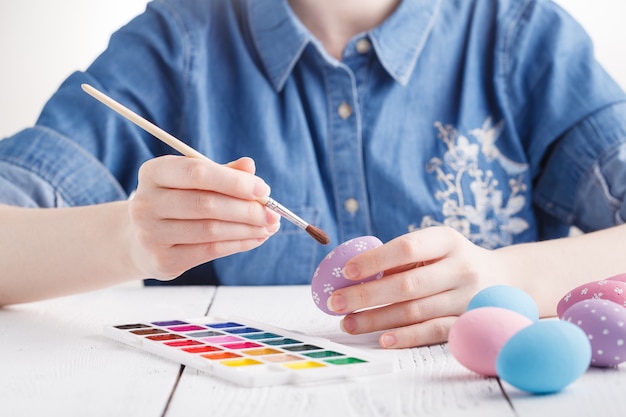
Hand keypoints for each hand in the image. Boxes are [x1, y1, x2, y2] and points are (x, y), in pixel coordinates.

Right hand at [126, 155, 280, 279]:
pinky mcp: (162, 260)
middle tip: (273, 212)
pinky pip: (210, 251)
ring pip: (211, 230)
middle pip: (206, 204)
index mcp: (153, 172)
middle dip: (247, 209)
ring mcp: (151, 234)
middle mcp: (146, 202)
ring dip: (247, 229)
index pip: (197, 172)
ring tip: (269, 226)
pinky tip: (255, 238)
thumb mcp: (194, 181)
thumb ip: (222, 172)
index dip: (234, 181)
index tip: (263, 189)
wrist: (141, 239)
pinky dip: (239, 244)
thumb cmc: (177, 202)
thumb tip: (250, 166)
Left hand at [327, 226, 500, 347]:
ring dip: (376, 319)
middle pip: (406, 285)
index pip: (407, 248)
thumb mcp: (436, 248)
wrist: (506, 280)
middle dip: (365, 296)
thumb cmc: (454, 261)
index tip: (346, 272)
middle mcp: (461, 267)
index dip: (374, 260)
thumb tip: (352, 275)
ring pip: (414, 311)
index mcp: (447, 240)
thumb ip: (401, 258)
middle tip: (335, 303)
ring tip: (348, 323)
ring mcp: (467, 297)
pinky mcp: (469, 322)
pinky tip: (383, 339)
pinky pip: (434, 331)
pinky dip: (407, 336)